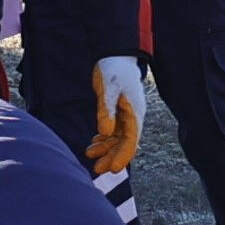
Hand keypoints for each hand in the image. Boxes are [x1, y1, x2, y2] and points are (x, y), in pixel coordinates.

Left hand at [85, 55, 147, 179]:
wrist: (114, 54)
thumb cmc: (113, 69)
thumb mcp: (108, 88)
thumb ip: (106, 110)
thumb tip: (106, 133)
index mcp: (134, 112)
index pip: (130, 140)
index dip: (122, 155)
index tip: (114, 169)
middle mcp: (132, 116)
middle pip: (124, 142)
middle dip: (112, 156)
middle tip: (97, 169)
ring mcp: (125, 114)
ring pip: (117, 138)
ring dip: (105, 148)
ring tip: (90, 155)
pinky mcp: (117, 111)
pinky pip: (112, 130)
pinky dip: (104, 138)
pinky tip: (93, 144)